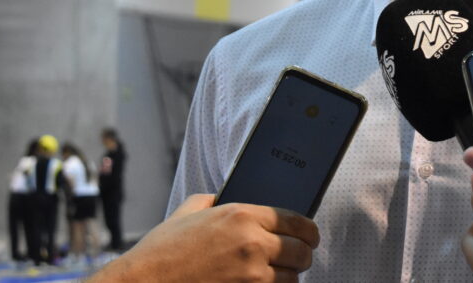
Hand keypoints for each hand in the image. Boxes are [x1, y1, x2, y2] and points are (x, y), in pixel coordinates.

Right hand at [90, 194, 319, 282]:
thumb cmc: (162, 250)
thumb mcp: (190, 211)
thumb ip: (217, 200)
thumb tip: (232, 198)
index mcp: (242, 215)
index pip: (296, 220)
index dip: (308, 230)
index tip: (310, 236)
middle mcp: (252, 244)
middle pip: (301, 251)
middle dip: (302, 255)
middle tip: (296, 257)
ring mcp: (251, 276)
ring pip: (292, 278)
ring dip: (288, 277)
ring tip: (278, 275)